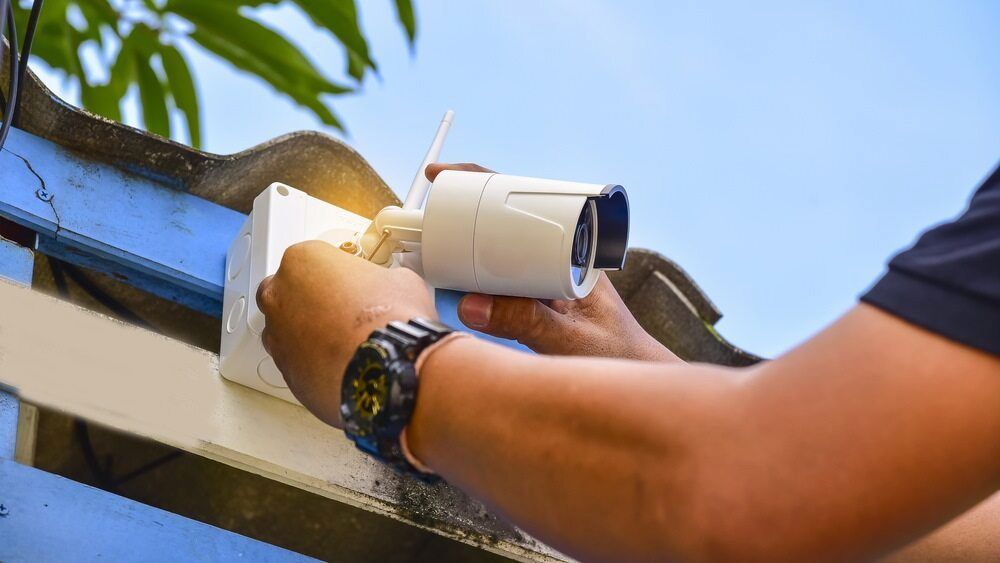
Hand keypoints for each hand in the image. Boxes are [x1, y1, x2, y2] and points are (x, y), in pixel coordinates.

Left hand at [256, 240, 435, 426]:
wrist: (388, 367)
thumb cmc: (388, 319)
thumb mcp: (398, 279)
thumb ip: (379, 279)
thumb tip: (388, 287)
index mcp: (302, 261)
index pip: (309, 260)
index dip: (333, 274)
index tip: (348, 284)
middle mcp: (279, 296)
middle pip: (284, 292)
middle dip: (307, 301)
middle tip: (340, 311)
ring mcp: (277, 336)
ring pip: (285, 331)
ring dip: (307, 334)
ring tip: (343, 342)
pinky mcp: (285, 372)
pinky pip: (295, 363)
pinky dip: (313, 364)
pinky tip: (340, 364)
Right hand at [426, 163, 678, 361]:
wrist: (637, 376)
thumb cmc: (619, 355)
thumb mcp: (569, 339)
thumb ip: (525, 323)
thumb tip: (469, 304)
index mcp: (573, 248)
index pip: (523, 200)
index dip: (482, 184)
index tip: (444, 177)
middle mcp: (559, 257)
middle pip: (504, 221)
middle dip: (464, 213)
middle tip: (426, 216)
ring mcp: (546, 279)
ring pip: (498, 251)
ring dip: (466, 247)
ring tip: (430, 249)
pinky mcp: (537, 303)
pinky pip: (498, 280)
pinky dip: (473, 277)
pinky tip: (452, 283)